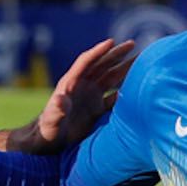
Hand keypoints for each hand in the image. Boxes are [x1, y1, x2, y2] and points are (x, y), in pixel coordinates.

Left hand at [4, 37, 138, 153]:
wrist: (49, 143)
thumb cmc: (47, 131)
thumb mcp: (51, 120)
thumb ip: (56, 110)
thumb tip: (59, 99)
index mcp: (71, 83)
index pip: (86, 62)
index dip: (99, 51)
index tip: (112, 42)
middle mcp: (82, 86)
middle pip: (102, 65)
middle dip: (116, 54)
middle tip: (133, 44)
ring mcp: (90, 97)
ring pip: (110, 78)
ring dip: (124, 69)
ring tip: (140, 61)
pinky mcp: (96, 110)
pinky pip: (113, 97)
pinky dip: (124, 92)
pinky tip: (136, 88)